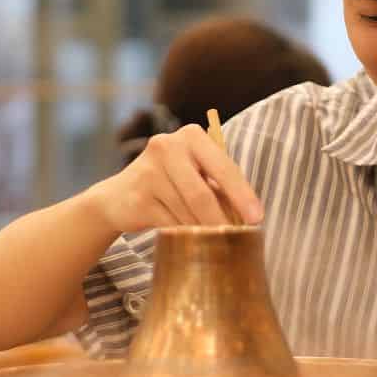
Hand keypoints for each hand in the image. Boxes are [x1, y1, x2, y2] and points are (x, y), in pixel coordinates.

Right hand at [87, 125, 263, 234]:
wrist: (120, 196)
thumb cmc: (170, 184)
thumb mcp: (196, 174)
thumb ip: (219, 186)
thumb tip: (249, 217)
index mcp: (191, 135)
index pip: (223, 167)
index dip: (242, 195)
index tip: (256, 219)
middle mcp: (167, 146)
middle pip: (202, 193)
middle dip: (222, 220)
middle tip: (236, 238)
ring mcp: (148, 171)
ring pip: (186, 212)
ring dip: (202, 231)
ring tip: (211, 240)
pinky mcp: (138, 197)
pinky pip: (169, 223)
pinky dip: (183, 234)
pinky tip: (187, 238)